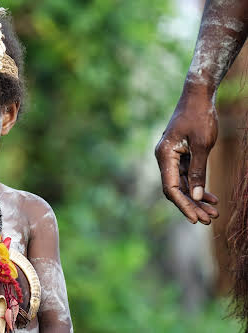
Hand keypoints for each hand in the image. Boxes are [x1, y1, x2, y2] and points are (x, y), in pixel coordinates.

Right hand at [155, 89, 218, 223]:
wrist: (198, 95)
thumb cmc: (199, 116)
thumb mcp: (202, 145)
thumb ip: (198, 171)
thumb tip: (195, 195)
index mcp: (164, 155)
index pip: (170, 187)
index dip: (183, 204)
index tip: (196, 218)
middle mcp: (165, 158)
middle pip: (176, 189)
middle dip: (192, 205)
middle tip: (209, 219)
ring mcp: (172, 157)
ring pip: (182, 184)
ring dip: (196, 198)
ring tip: (213, 212)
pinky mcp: (181, 155)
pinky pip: (187, 176)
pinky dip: (198, 186)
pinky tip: (211, 197)